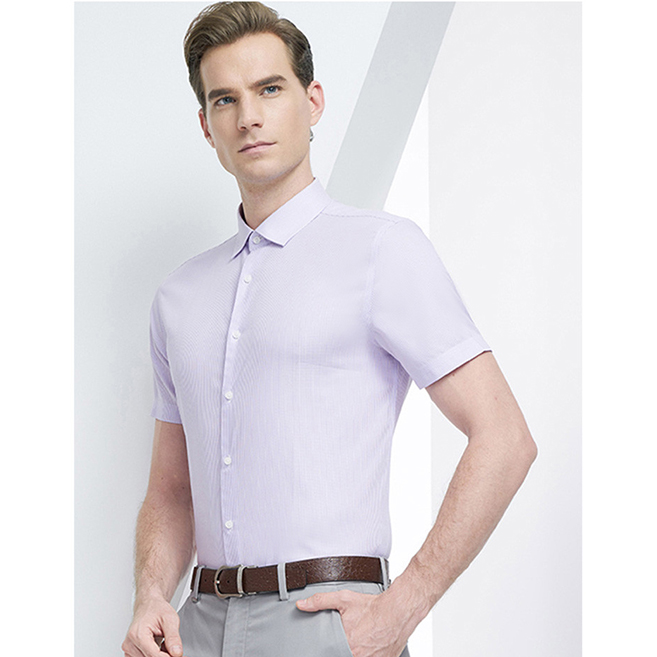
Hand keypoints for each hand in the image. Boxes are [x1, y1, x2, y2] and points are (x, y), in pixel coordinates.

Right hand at [122, 596, 184, 656]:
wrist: (148, 605)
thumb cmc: (157, 609)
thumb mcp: (170, 619)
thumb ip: (173, 637)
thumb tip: (176, 653)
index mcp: (138, 634)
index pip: (154, 656)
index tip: (176, 654)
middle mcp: (130, 644)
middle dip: (164, 655)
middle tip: (172, 645)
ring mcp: (128, 649)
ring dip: (158, 655)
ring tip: (163, 642)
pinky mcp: (129, 652)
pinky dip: (153, 655)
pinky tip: (157, 646)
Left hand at [296, 587, 414, 656]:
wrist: (398, 609)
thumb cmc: (372, 606)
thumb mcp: (344, 599)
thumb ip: (321, 602)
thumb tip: (302, 605)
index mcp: (348, 645)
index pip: (333, 654)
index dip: (331, 651)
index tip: (333, 646)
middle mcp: (360, 656)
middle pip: (345, 655)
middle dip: (345, 650)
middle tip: (351, 640)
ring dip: (358, 652)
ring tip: (361, 641)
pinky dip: (370, 654)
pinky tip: (370, 646)